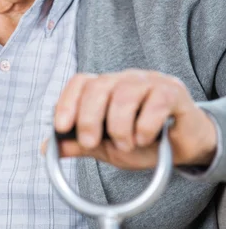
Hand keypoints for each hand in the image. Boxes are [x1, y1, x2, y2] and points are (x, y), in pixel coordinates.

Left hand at [46, 70, 217, 169]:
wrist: (182, 149)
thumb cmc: (142, 142)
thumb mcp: (105, 147)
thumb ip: (78, 144)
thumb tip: (46, 148)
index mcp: (106, 89)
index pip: (80, 82)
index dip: (66, 102)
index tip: (61, 127)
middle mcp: (126, 80)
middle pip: (98, 86)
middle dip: (88, 118)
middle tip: (91, 143)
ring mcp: (151, 82)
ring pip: (124, 95)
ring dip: (119, 127)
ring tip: (125, 146)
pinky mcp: (174, 92)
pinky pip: (156, 102)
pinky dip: (145, 126)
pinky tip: (144, 140)